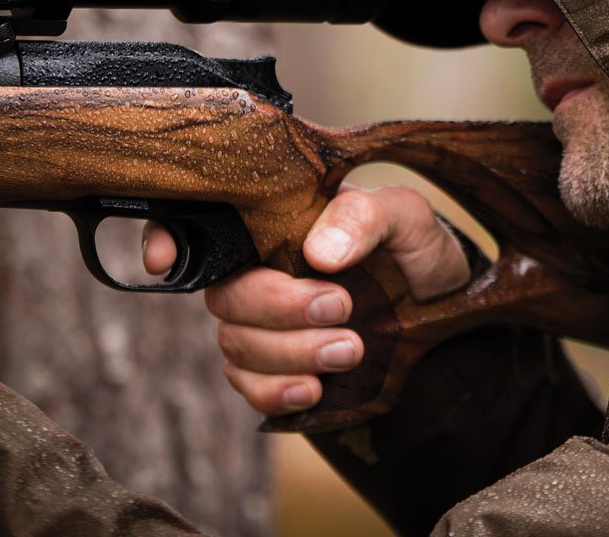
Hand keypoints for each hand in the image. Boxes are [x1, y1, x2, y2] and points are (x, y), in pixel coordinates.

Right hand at [142, 183, 470, 414]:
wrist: (443, 307)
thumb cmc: (414, 249)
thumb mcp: (404, 216)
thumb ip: (364, 217)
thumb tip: (319, 253)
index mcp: (277, 224)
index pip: (202, 223)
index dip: (165, 236)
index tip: (165, 259)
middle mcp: (259, 272)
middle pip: (226, 296)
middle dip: (279, 309)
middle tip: (341, 308)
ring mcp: (264, 325)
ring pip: (236, 345)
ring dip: (290, 353)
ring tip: (350, 349)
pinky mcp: (278, 371)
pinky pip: (249, 388)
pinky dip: (275, 392)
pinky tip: (315, 389)